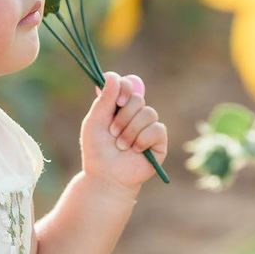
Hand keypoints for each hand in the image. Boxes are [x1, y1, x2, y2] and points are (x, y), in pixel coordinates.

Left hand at [79, 71, 167, 194]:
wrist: (106, 176)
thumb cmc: (97, 151)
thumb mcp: (95, 122)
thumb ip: (104, 100)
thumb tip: (112, 76)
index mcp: (118, 106)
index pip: (127, 84)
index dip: (124, 87)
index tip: (118, 100)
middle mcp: (134, 113)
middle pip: (137, 98)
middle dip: (123, 117)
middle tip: (113, 132)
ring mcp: (148, 126)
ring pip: (148, 113)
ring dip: (131, 131)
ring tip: (122, 146)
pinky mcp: (159, 141)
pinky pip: (156, 129)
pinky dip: (142, 140)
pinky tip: (135, 151)